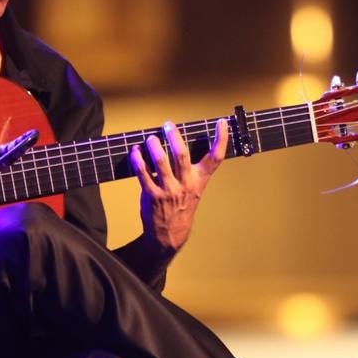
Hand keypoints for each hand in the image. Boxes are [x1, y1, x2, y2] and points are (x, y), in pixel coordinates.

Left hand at [129, 118, 227, 255]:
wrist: (169, 234)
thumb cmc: (181, 207)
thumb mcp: (193, 189)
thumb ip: (189, 169)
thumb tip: (179, 143)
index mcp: (199, 180)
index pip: (215, 158)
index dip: (221, 139)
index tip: (221, 124)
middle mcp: (185, 184)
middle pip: (182, 155)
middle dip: (174, 137)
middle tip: (168, 125)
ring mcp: (168, 190)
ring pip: (161, 162)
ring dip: (154, 146)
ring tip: (151, 138)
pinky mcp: (152, 195)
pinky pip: (143, 172)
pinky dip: (137, 159)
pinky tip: (135, 151)